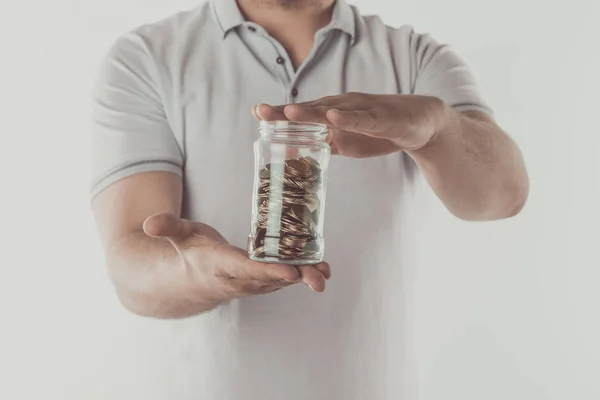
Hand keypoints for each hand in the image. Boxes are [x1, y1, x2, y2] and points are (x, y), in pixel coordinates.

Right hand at [143, 213, 330, 306]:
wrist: (185, 283)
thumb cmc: (187, 252)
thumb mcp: (177, 235)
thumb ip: (167, 227)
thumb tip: (148, 223)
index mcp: (219, 265)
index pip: (246, 269)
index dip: (269, 272)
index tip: (291, 272)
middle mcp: (237, 279)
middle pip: (270, 280)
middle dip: (296, 277)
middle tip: (319, 276)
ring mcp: (249, 284)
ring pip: (280, 282)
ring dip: (305, 277)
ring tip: (327, 271)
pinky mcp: (258, 282)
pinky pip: (282, 280)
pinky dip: (302, 274)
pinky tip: (323, 268)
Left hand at [252, 93, 449, 156]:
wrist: (419, 123)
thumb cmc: (379, 130)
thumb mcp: (346, 142)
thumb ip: (322, 146)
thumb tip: (293, 156)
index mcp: (333, 114)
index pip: (302, 114)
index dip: (280, 113)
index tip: (257, 113)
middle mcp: (343, 107)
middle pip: (311, 109)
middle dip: (285, 111)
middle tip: (261, 112)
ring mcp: (362, 111)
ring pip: (333, 111)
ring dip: (310, 112)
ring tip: (289, 112)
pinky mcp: (382, 118)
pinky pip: (363, 119)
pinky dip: (348, 118)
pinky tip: (333, 117)